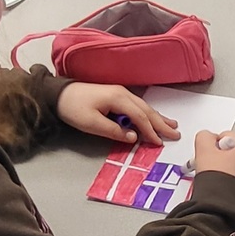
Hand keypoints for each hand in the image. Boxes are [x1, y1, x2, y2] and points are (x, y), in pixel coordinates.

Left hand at [56, 83, 180, 145]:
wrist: (59, 94)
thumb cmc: (73, 108)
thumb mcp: (91, 124)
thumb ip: (114, 131)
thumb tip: (133, 137)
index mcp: (118, 99)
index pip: (140, 117)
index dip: (151, 131)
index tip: (160, 142)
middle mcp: (123, 94)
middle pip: (146, 110)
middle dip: (161, 123)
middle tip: (175, 133)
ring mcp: (120, 93)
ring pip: (143, 106)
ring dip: (157, 117)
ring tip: (171, 124)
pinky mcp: (116, 95)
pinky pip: (137, 105)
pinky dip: (147, 113)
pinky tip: (152, 117)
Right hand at [192, 130, 234, 197]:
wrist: (222, 208)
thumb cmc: (217, 181)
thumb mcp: (203, 150)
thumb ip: (204, 137)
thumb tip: (207, 137)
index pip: (227, 136)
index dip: (213, 145)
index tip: (207, 155)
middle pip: (233, 151)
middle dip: (220, 157)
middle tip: (209, 167)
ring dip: (226, 170)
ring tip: (215, 179)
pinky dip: (231, 183)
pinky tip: (222, 188)